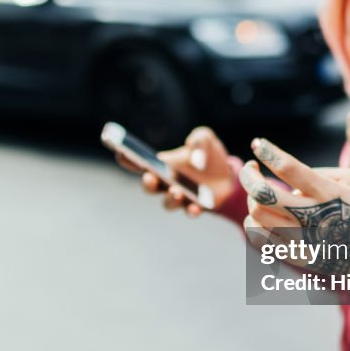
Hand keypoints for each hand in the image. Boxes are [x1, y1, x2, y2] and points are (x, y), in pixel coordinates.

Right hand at [115, 126, 235, 217]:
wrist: (229, 175)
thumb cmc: (209, 155)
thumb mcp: (206, 138)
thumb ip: (199, 138)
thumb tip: (193, 155)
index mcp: (163, 164)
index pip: (140, 163)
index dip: (127, 159)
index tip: (120, 153)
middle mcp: (167, 183)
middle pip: (149, 187)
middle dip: (147, 183)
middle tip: (150, 177)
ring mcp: (180, 197)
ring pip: (167, 203)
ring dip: (169, 199)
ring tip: (177, 192)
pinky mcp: (196, 207)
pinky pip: (189, 211)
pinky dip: (191, 210)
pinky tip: (195, 207)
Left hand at [239, 137, 349, 271]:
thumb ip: (320, 172)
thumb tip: (287, 175)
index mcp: (328, 194)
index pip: (290, 169)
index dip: (269, 153)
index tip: (258, 144)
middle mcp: (311, 217)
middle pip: (263, 193)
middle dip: (248, 175)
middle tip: (250, 167)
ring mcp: (300, 238)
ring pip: (256, 213)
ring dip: (252, 197)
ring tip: (261, 192)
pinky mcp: (292, 254)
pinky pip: (257, 236)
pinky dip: (252, 220)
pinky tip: (261, 213)